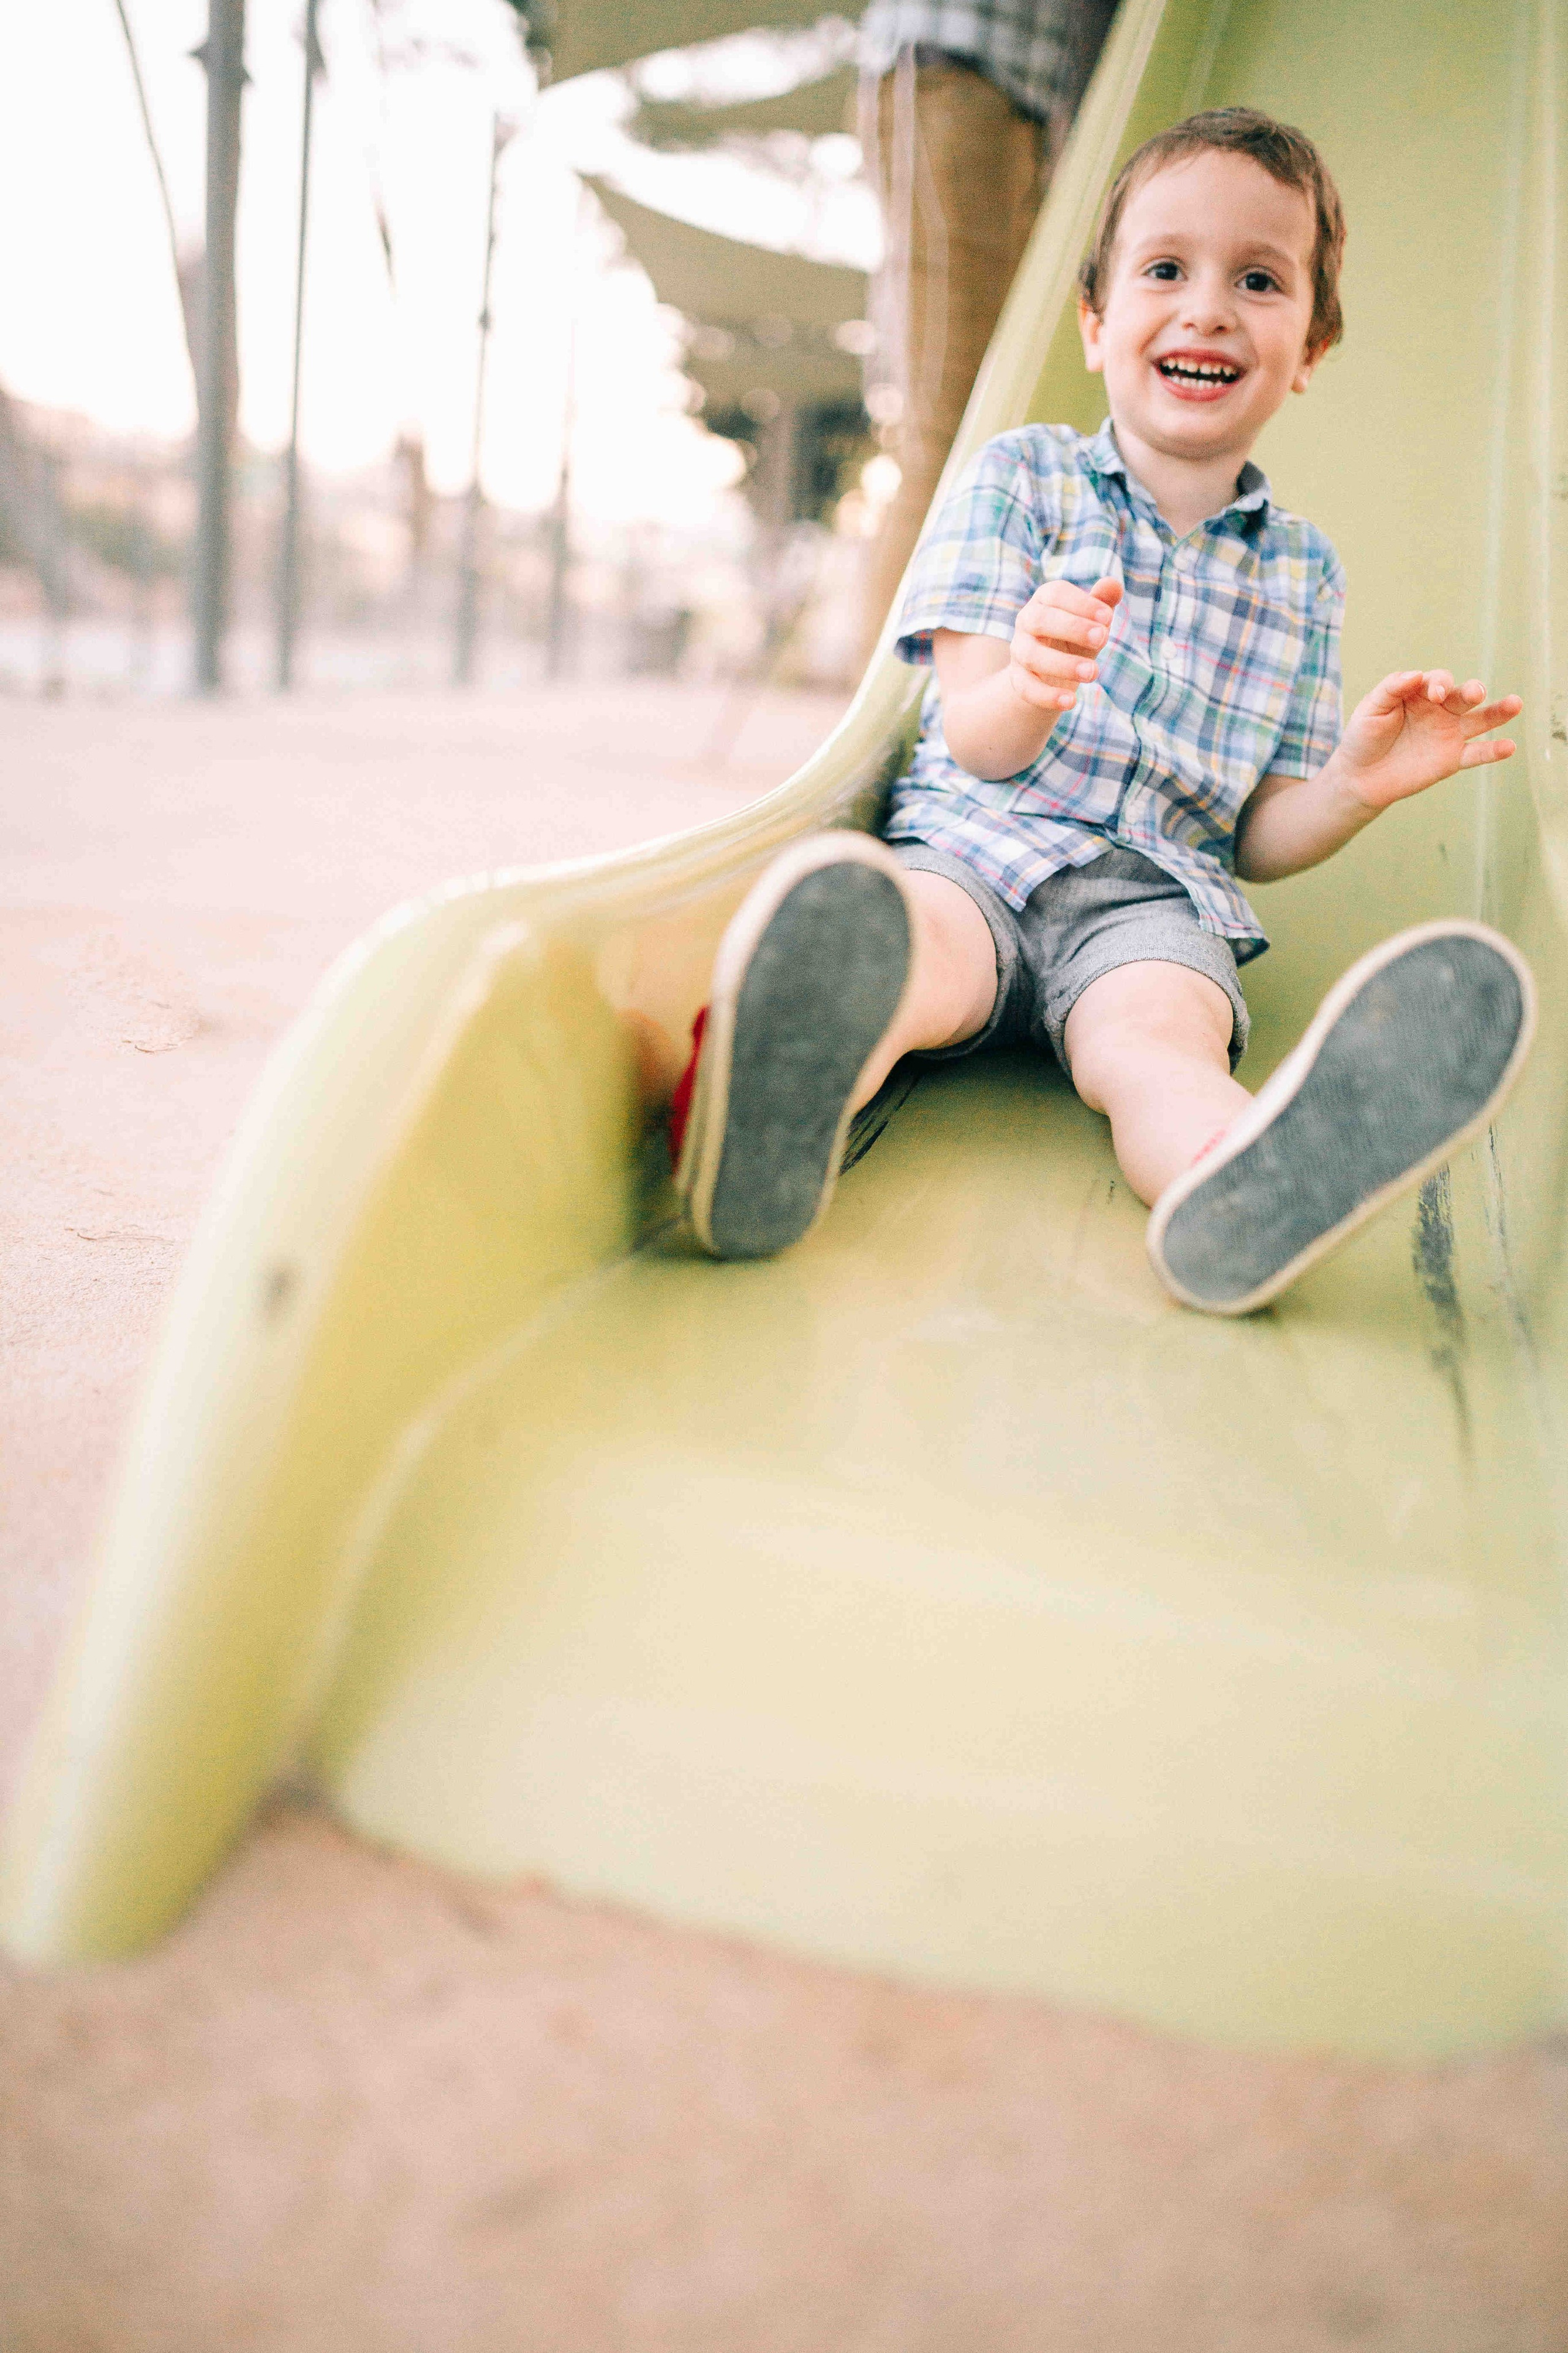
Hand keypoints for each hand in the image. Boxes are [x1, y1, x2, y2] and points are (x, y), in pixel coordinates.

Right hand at [1008, 575, 1121, 713]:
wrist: (1051, 671)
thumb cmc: (1076, 638)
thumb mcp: (1092, 621)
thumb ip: (1102, 603)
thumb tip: (1113, 585)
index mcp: (1044, 600)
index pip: (1055, 594)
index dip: (1081, 604)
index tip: (1108, 618)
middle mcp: (1026, 621)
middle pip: (1040, 620)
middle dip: (1073, 628)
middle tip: (1103, 639)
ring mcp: (1019, 651)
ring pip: (1032, 656)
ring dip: (1063, 664)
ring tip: (1093, 673)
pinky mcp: (1017, 679)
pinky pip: (1026, 688)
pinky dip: (1048, 696)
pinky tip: (1071, 702)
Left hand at [1338, 670, 1521, 811]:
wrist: (1360, 777)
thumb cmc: (1363, 737)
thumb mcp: (1371, 708)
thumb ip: (1391, 689)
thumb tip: (1416, 674)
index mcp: (1421, 693)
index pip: (1438, 681)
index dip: (1439, 684)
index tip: (1434, 694)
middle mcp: (1440, 710)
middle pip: (1464, 696)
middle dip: (1471, 692)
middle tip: (1475, 693)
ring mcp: (1449, 734)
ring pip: (1480, 720)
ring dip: (1498, 712)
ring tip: (1515, 704)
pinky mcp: (1452, 759)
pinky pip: (1476, 753)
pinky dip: (1493, 751)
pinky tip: (1509, 747)